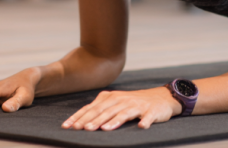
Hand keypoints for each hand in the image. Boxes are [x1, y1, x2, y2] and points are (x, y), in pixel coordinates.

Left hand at [62, 87, 181, 130]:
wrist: (161, 97)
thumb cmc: (133, 104)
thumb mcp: (115, 103)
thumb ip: (100, 110)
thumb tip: (81, 122)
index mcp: (110, 98)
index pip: (91, 107)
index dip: (79, 116)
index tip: (67, 126)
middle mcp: (121, 100)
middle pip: (105, 110)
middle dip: (93, 120)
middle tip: (82, 129)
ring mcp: (136, 105)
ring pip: (123, 113)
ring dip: (114, 121)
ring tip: (104, 129)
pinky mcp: (151, 111)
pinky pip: (147, 117)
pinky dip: (145, 121)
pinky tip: (141, 126)